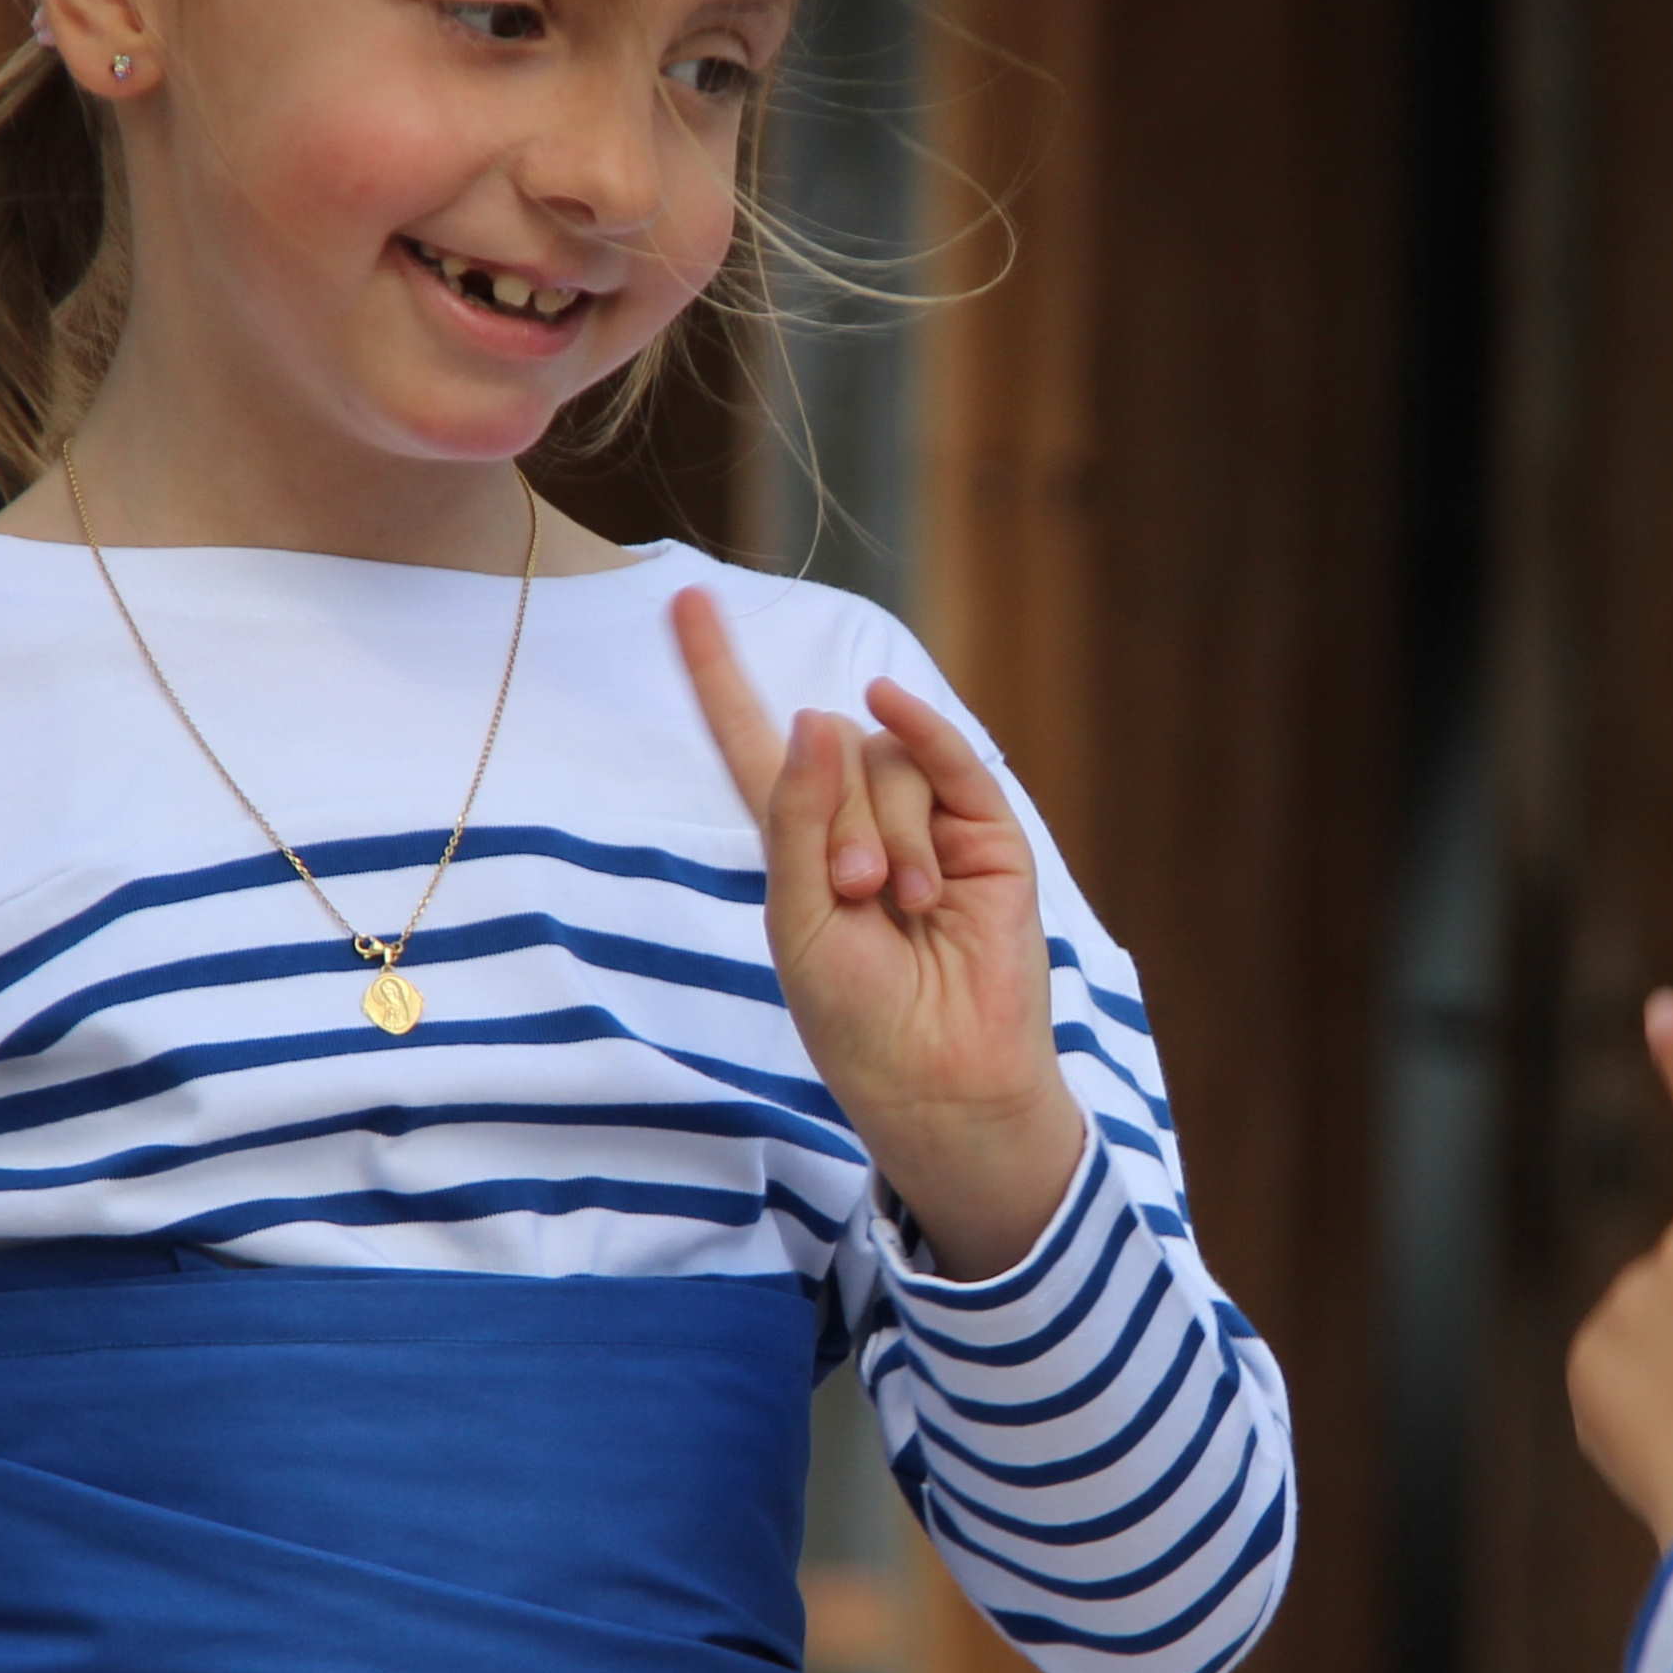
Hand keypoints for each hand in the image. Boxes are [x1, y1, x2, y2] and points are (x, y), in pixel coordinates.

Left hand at [674, 595, 1085, 1278]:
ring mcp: (928, 822)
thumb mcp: (799, 917)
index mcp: (796, 844)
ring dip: (887, 827)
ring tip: (905, 899)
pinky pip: (949, 757)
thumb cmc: (858, 1017)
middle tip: (858, 896)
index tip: (683, 599)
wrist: (941, 1074)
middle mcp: (860, 819)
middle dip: (837, 820)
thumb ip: (800, 818)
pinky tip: (894, 704)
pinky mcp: (988, 833)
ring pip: (886, 759)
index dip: (718, 673)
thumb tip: (825, 709)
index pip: (750, 739)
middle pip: (831, 752)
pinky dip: (924, 726)